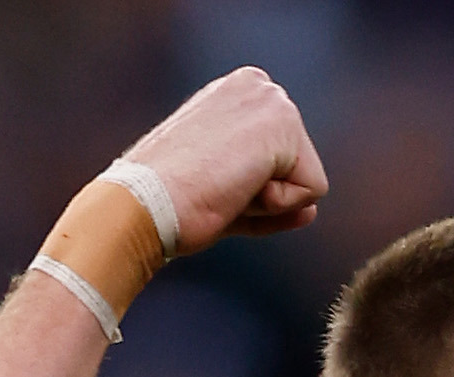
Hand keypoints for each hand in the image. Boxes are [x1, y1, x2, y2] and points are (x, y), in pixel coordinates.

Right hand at [119, 67, 327, 251]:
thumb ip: (265, 195)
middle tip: (215, 187)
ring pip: (305, 183)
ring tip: (223, 187)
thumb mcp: (224, 192)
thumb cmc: (167, 199)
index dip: (252, 192)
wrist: (142, 202)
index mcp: (239, 94)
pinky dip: (275, 207)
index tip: (210, 184)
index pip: (279, 162)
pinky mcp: (282, 124)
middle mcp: (259, 86)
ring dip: (267, 202)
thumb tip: (311, 212)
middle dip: (263, 196)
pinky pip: (310, 193)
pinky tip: (235, 187)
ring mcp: (272, 99)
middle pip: (298, 170)